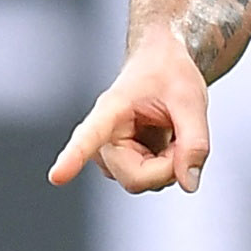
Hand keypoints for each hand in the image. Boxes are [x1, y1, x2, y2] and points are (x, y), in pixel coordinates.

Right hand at [50, 36, 209, 194]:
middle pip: (134, 178)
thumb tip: (188, 184)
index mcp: (110, 110)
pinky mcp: (119, 166)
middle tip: (183, 137)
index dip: (73, 157)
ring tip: (170, 131)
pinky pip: (148, 181)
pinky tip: (165, 142)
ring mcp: (109, 155)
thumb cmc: (171, 75)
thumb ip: (194, 142)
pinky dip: (166, 167)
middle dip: (168, 166)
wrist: (163, 66)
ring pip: (142, 182)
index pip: (89, 136)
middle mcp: (101, 137)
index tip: (57, 176)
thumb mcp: (192, 100)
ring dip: (168, 165)